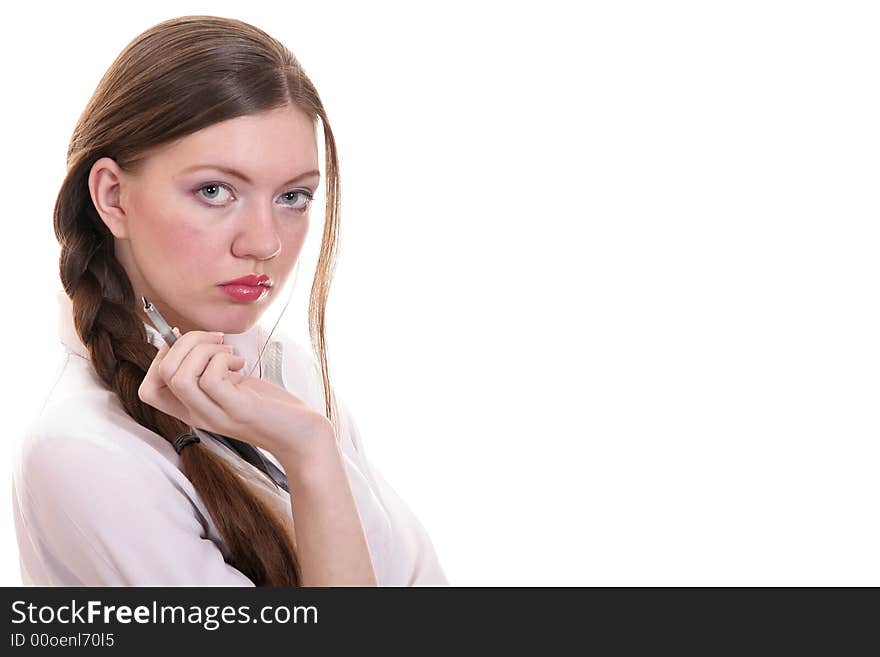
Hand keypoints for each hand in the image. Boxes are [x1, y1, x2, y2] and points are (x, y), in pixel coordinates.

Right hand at [138, 326, 334, 462]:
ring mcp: (216, 414)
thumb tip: (185, 338)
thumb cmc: (270, 407)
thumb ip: (209, 370)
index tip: (188, 342)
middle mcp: (198, 415)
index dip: (160, 357)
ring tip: (228, 350)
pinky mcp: (238, 409)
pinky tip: (239, 363)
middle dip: (184, 343)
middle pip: (161, 375)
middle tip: (215, 340)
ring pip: (179, 376)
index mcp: (193, 410)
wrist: (302, 436)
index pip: (149, 389)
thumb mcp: (232, 386)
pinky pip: (210, 379)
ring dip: (203, 349)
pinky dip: (222, 359)